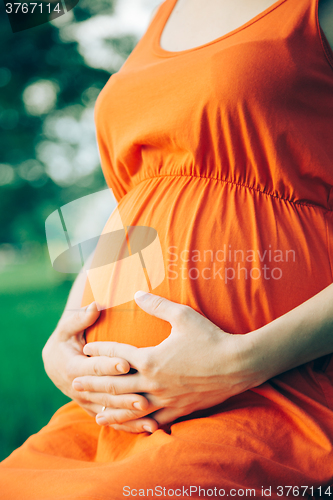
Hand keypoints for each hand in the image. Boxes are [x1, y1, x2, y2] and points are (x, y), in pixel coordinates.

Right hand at [42, 302, 149, 417]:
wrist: (55, 362)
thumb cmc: (66, 338)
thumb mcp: (67, 327)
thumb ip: (80, 318)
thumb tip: (94, 306)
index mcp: (71, 366)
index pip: (93, 367)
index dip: (109, 365)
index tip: (127, 363)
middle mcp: (78, 388)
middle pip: (104, 392)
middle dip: (124, 395)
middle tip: (144, 395)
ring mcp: (87, 401)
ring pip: (109, 410)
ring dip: (128, 413)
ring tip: (149, 411)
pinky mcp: (96, 409)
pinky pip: (113, 420)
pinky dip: (130, 425)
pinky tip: (149, 428)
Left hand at [75, 292, 261, 431]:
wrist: (238, 365)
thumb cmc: (210, 338)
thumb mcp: (183, 316)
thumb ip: (157, 305)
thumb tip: (136, 292)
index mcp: (151, 358)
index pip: (117, 354)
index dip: (100, 350)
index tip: (86, 348)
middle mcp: (153, 382)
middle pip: (116, 384)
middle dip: (93, 383)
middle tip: (74, 383)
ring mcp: (166, 399)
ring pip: (131, 408)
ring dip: (110, 409)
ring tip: (94, 413)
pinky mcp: (179, 410)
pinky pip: (153, 421)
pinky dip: (138, 425)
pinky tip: (130, 427)